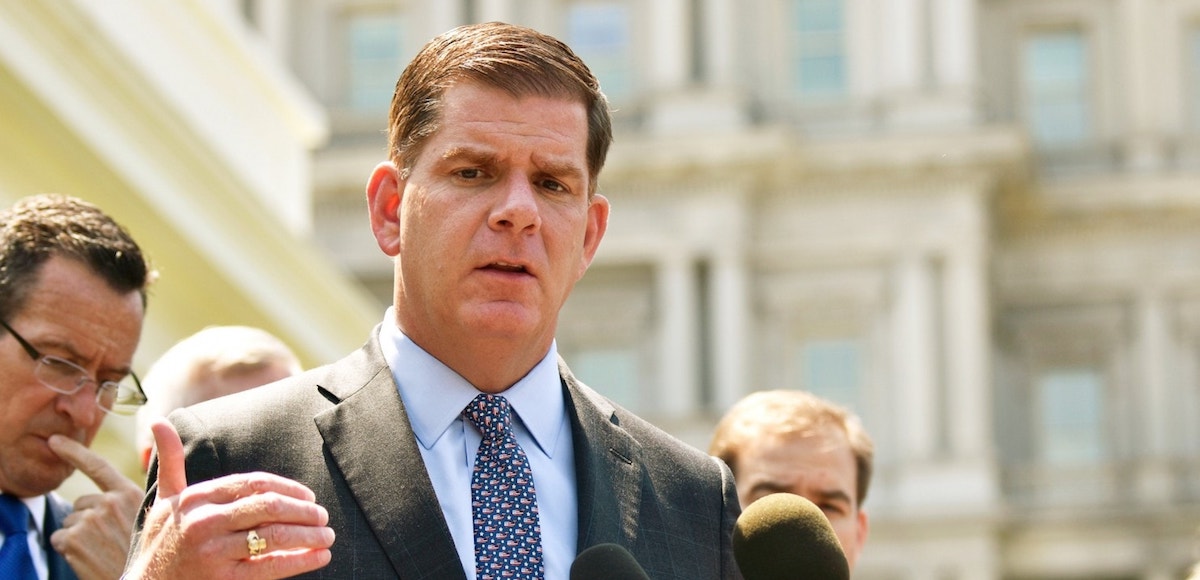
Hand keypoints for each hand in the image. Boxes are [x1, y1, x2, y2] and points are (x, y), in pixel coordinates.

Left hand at [47, 435, 142, 579]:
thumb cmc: (147, 553)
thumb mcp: (153, 517)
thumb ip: (130, 499)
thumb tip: (110, 493)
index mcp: (129, 493)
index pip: (98, 466)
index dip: (75, 451)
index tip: (55, 442)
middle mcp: (108, 502)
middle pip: (81, 503)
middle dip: (87, 518)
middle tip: (108, 539)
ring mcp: (89, 520)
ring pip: (69, 522)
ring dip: (78, 536)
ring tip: (101, 549)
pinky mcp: (73, 540)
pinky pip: (59, 539)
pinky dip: (68, 550)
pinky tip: (89, 558)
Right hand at [124, 419, 333, 579]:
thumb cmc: (161, 542)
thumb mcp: (164, 500)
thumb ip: (171, 461)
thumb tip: (161, 421)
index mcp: (196, 497)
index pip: (254, 483)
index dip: (288, 488)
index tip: (309, 496)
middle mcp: (204, 521)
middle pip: (269, 506)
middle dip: (303, 511)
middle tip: (323, 516)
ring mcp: (213, 552)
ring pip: (274, 535)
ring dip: (308, 534)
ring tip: (327, 536)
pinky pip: (270, 567)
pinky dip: (301, 560)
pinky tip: (320, 557)